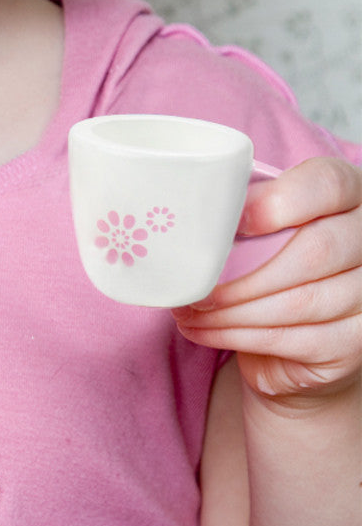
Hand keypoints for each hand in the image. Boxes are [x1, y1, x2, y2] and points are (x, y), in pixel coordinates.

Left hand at [174, 156, 361, 404]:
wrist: (296, 333)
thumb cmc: (266, 259)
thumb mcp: (256, 225)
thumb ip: (238, 209)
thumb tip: (181, 215)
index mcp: (348, 193)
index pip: (327, 183)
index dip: (279, 202)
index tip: (236, 222)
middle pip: (316, 251)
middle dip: (242, 275)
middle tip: (194, 287)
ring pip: (299, 302)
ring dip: (230, 311)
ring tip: (188, 310)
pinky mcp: (356, 342)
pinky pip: (292, 338)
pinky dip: (236, 335)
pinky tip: (203, 330)